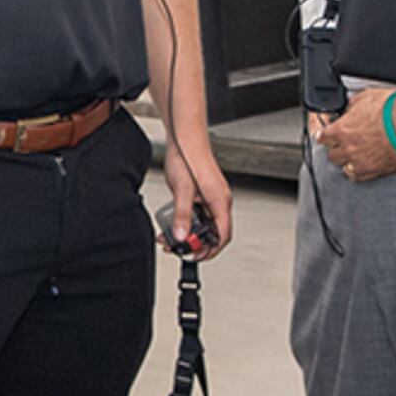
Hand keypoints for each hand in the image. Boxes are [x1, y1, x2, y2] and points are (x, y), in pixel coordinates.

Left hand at [164, 139, 235, 260]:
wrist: (184, 138)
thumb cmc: (188, 157)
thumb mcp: (183, 190)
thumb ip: (182, 214)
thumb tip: (181, 236)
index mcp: (220, 201)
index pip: (223, 235)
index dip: (211, 250)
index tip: (195, 256)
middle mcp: (218, 201)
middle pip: (214, 233)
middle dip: (197, 245)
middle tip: (179, 250)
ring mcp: (210, 198)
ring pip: (204, 225)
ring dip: (190, 234)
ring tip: (172, 239)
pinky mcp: (201, 194)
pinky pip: (197, 215)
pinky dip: (187, 223)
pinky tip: (174, 224)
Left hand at [313, 86, 395, 183]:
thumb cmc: (393, 109)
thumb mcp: (366, 97)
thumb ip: (352, 106)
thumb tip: (349, 108)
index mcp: (342, 130)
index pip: (322, 136)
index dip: (323, 134)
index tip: (325, 133)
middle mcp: (348, 148)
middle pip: (332, 154)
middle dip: (335, 148)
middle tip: (342, 142)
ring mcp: (361, 162)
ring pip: (344, 167)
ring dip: (346, 161)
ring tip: (353, 154)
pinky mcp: (375, 171)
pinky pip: (358, 177)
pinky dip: (358, 171)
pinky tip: (362, 165)